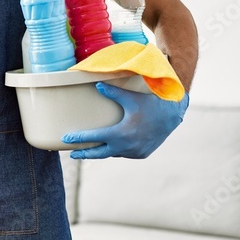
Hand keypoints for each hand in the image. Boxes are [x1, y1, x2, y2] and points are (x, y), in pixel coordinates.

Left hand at [62, 84, 189, 159]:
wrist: (173, 116)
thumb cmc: (151, 105)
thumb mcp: (131, 98)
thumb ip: (113, 93)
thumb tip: (96, 85)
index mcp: (121, 133)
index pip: (95, 138)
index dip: (79, 139)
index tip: (66, 139)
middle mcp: (127, 146)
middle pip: (100, 153)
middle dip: (85, 154)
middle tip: (72, 154)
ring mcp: (135, 152)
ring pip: (113, 153)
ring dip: (102, 151)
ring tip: (89, 149)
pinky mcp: (142, 154)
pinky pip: (124, 153)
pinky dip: (116, 150)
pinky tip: (111, 146)